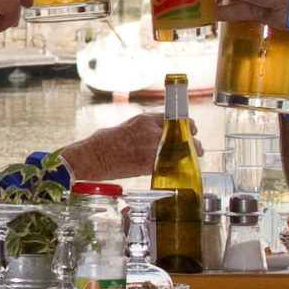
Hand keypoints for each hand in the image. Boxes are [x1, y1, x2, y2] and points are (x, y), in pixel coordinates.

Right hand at [57, 111, 185, 179]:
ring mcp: (151, 146)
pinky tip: (179, 169)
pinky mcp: (149, 163)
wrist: (93, 156)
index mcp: (144, 120)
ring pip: (180, 149)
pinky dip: (177, 167)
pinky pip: (170, 164)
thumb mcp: (127, 128)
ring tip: (193, 157)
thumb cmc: (104, 144)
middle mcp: (150, 130)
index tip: (190, 129)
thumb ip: (144, 132)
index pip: (171, 119)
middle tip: (196, 147)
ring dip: (189, 153)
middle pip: (181, 133)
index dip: (184, 125)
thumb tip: (154, 139)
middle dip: (190, 140)